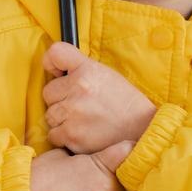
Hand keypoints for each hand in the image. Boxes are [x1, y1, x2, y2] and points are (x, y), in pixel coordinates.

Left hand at [42, 41, 156, 154]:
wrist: (143, 130)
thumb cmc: (124, 103)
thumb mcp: (107, 75)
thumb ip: (81, 68)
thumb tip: (55, 69)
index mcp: (88, 70)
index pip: (56, 54)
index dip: (51, 63)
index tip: (57, 72)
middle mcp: (78, 89)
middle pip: (48, 92)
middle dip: (60, 99)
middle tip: (80, 105)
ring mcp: (74, 114)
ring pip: (50, 115)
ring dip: (61, 119)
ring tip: (83, 120)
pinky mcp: (72, 136)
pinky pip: (54, 135)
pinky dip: (64, 136)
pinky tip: (82, 133)